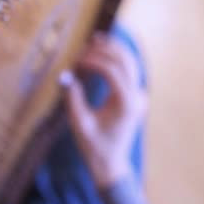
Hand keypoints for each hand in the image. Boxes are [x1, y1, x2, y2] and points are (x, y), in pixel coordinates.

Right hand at [61, 35, 147, 189]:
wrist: (110, 163)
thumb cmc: (93, 146)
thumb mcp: (79, 123)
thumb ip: (73, 99)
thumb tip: (64, 75)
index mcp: (126, 104)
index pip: (113, 72)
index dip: (95, 61)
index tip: (77, 59)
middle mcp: (137, 98)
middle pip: (127, 62)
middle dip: (106, 49)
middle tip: (86, 43)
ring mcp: (139, 96)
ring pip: (131, 64)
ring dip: (114, 50)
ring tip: (95, 39)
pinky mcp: (135, 97)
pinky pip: (129, 71)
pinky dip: (117, 59)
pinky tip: (103, 50)